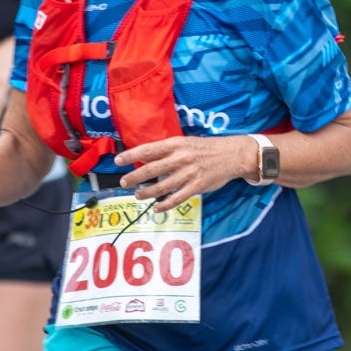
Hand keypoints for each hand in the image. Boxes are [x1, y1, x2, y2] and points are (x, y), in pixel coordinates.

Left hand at [117, 135, 251, 211]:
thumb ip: (168, 151)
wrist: (232, 154)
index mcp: (176, 144)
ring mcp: (189, 173)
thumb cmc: (206, 148)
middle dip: (134, 177)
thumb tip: (146, 159)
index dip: (132, 155)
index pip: (149, 150)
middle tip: (124, 182)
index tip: (118, 161)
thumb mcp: (186, 142)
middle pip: (151, 169)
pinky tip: (157, 208)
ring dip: (147, 193)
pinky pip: (177, 198)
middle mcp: (180, 158)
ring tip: (138, 195)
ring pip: (162, 186)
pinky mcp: (197, 186)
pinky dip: (165, 205)